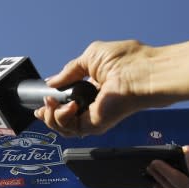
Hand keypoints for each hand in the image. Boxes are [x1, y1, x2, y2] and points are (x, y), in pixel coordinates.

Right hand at [34, 40, 164, 136]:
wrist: (145, 72)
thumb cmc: (128, 60)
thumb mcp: (90, 57)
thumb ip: (70, 70)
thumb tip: (52, 82)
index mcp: (93, 89)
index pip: (66, 101)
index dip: (51, 101)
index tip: (43, 97)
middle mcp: (92, 105)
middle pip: (60, 118)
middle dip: (46, 112)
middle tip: (44, 102)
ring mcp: (93, 117)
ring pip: (61, 127)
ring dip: (50, 116)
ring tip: (51, 103)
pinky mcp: (95, 125)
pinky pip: (69, 130)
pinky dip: (61, 118)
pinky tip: (67, 106)